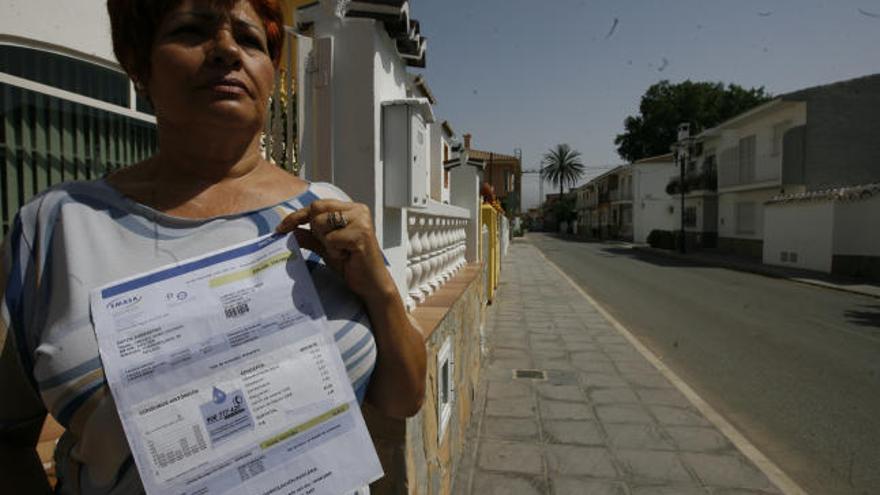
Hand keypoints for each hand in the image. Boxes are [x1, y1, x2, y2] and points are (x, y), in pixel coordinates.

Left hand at [276, 199, 394, 302]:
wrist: (369, 284)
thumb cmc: (351, 264)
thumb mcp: (326, 247)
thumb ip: (310, 236)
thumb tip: (290, 229)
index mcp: (352, 209)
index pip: (318, 205)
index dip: (298, 215)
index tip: (282, 227)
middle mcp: (358, 210)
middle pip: (317, 209)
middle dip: (316, 231)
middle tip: (330, 246)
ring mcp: (361, 221)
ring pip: (321, 223)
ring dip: (326, 242)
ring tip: (342, 251)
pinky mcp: (361, 234)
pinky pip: (331, 239)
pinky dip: (334, 251)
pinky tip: (347, 256)